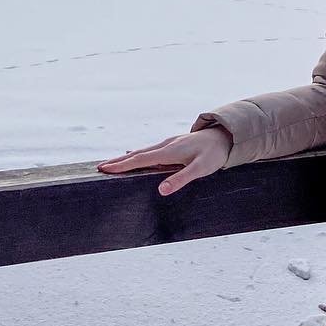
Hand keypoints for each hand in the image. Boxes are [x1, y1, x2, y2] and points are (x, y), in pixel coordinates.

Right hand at [97, 127, 231, 195]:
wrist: (225, 135)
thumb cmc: (213, 154)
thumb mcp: (200, 169)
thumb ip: (180, 179)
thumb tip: (160, 190)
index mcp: (168, 152)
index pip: (139, 159)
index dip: (121, 165)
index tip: (104, 168)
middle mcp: (165, 146)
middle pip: (136, 154)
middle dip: (118, 161)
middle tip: (100, 167)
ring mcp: (168, 144)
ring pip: (142, 151)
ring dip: (126, 158)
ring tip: (112, 164)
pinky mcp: (173, 145)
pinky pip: (150, 151)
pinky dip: (138, 155)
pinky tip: (134, 155)